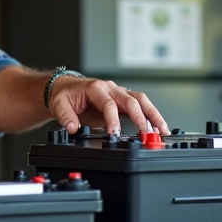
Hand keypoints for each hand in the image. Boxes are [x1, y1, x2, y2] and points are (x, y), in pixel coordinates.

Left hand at [48, 77, 169, 136]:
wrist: (66, 87)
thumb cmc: (65, 94)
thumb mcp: (59, 105)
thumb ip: (66, 117)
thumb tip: (73, 128)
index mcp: (96, 88)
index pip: (109, 104)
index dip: (113, 120)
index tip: (115, 134)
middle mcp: (110, 88)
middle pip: (131, 100)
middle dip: (141, 117)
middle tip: (147, 133)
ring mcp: (118, 93)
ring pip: (140, 100)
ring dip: (152, 115)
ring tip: (162, 130)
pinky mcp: (122, 100)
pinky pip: (139, 105)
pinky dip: (150, 115)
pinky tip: (157, 126)